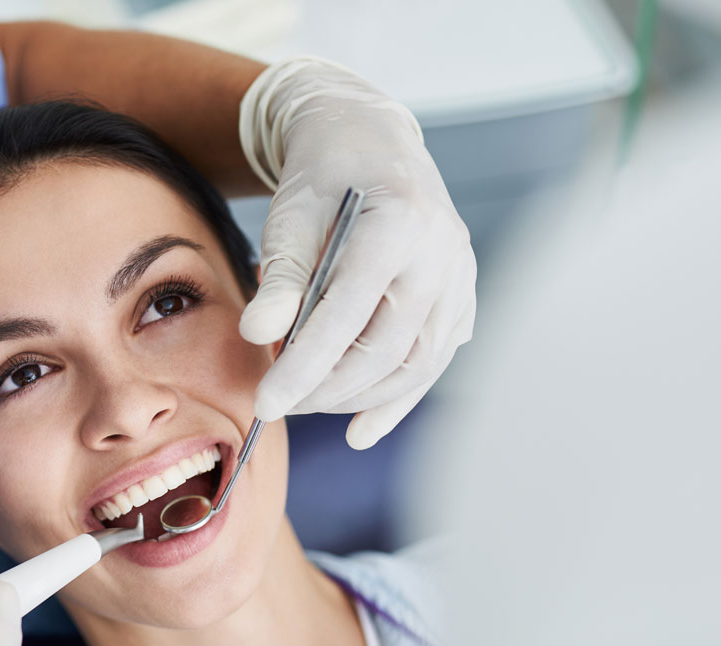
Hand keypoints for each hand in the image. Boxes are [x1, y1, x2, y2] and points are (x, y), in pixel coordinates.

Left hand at [238, 58, 475, 448]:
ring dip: (360, 398)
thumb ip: (280, 278)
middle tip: (281, 404)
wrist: (369, 143)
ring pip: (417, 363)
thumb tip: (259, 336)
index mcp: (398, 223)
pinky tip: (362, 428)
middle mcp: (441, 252)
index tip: (266, 404)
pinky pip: (434, 360)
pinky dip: (398, 399)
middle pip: (387, 348)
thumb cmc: (324, 179)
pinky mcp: (462, 295)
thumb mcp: (289, 216)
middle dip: (329, 389)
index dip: (305, 367)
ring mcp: (459, 275)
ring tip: (310, 405)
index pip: (348, 315)